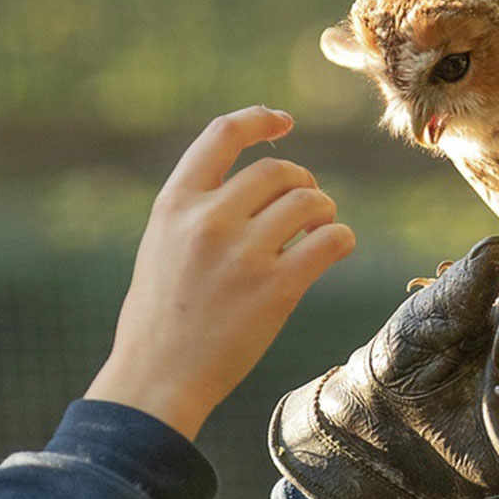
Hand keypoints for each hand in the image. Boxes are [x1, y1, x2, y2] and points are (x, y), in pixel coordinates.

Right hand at [87, 106, 355, 439]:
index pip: (222, 135)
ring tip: (319, 229)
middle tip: (305, 205)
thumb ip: (197, 209)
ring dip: (324, 210)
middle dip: (300, 181)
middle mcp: (208, 220)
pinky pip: (331, 241)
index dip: (259, 120)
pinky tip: (334, 249)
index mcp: (174, 204)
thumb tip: (253, 185)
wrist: (156, 379)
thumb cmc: (160, 317)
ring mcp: (243, 254)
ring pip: (309, 201)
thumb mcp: (160, 245)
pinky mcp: (276, 289)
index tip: (285, 122)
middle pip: (277, 170)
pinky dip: (341, 238)